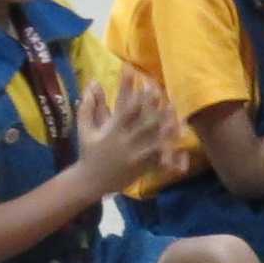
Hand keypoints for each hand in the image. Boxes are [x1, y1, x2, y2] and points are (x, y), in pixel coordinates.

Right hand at [72, 73, 181, 194]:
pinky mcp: (142, 168)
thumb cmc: (88, 153)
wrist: (91, 183)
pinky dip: (170, 152)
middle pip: (145, 123)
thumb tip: (93, 81)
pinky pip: (160, 160)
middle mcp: (126, 143)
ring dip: (167, 127)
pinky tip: (180, 141)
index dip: (137, 94)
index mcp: (112, 132)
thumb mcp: (83, 129)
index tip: (144, 80)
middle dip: (156, 107)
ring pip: (156, 141)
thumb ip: (88, 106)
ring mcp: (136, 157)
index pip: (126, 109)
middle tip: (164, 92)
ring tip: (176, 112)